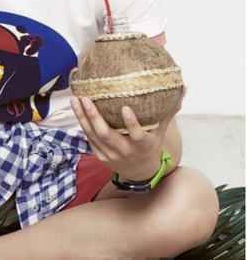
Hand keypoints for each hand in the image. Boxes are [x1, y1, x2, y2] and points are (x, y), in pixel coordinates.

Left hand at [70, 88, 184, 181]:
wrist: (140, 172)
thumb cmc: (151, 144)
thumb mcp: (162, 130)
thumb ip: (170, 110)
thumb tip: (184, 87)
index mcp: (142, 144)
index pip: (136, 134)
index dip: (131, 123)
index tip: (125, 108)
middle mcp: (125, 151)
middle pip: (106, 134)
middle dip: (94, 116)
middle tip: (87, 98)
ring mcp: (110, 155)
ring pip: (93, 135)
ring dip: (82, 117)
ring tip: (75, 99)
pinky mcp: (100, 156)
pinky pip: (89, 138)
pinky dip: (82, 124)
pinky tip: (77, 109)